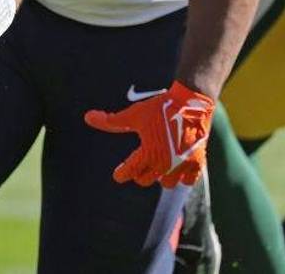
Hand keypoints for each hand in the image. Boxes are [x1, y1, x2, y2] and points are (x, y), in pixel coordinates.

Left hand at [84, 81, 214, 188]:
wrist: (191, 101)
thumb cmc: (160, 107)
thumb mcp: (134, 114)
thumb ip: (111, 121)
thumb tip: (87, 117)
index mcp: (148, 154)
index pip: (129, 172)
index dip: (121, 174)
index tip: (118, 174)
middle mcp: (165, 163)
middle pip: (146, 180)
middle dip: (140, 173)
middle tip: (139, 166)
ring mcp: (183, 165)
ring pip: (167, 183)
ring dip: (161, 177)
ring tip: (159, 166)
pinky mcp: (198, 162)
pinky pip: (188, 181)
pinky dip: (182, 177)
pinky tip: (177, 168)